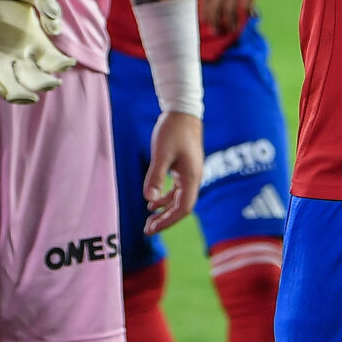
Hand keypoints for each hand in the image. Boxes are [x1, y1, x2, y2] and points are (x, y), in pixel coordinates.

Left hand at [144, 110, 202, 231]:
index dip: (168, 221)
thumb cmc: (173, 130)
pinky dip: (165, 198)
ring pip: (179, 200)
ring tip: (149, 220)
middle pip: (182, 207)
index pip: (184, 209)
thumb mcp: (162, 154)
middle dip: (166, 220)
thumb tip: (149, 200)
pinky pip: (176, 190)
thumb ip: (156, 177)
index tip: (152, 228)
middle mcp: (194, 179)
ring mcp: (190, 174)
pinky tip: (152, 203)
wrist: (183, 111)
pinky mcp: (184, 168)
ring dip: (165, 211)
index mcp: (192, 178)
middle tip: (147, 230)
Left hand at [199, 0, 287, 33]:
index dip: (204, 11)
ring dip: (229, 22)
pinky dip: (245, 15)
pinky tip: (249, 17)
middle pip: (214, 5)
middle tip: (217, 32)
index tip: (206, 22)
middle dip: (214, 21)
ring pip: (228, 8)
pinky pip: (245, 6)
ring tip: (232, 29)